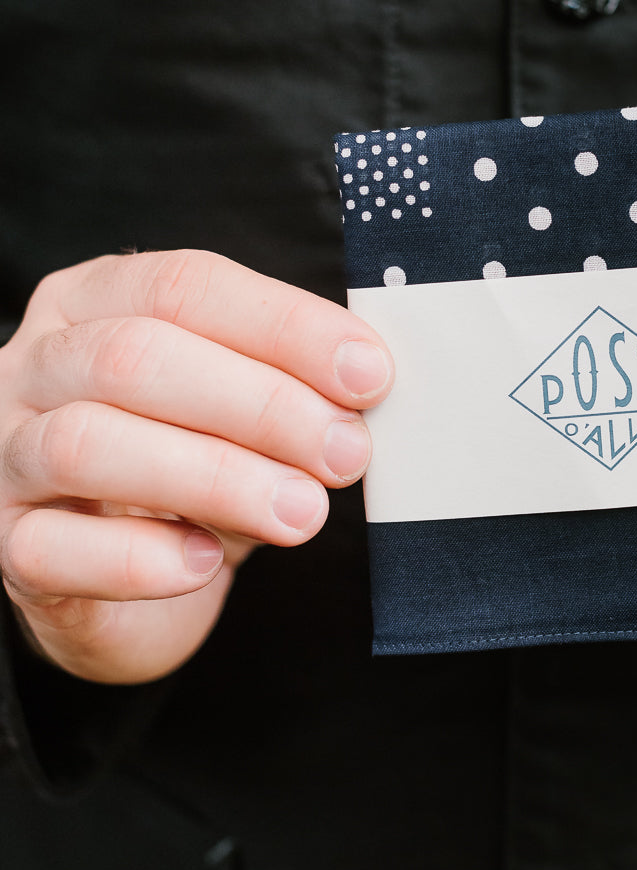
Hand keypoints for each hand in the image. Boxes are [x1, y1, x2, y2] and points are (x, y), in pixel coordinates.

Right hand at [0, 250, 392, 681]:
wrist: (120, 583)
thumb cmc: (190, 472)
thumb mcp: (242, 411)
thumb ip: (290, 386)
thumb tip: (365, 388)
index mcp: (97, 300)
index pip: (185, 286)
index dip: (284, 326)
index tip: (368, 374)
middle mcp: (38, 364)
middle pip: (134, 357)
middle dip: (260, 404)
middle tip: (346, 454)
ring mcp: (7, 454)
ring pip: (88, 444)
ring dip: (215, 477)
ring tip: (302, 513)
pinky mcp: (6, 545)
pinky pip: (54, 549)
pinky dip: (138, 559)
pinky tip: (204, 563)